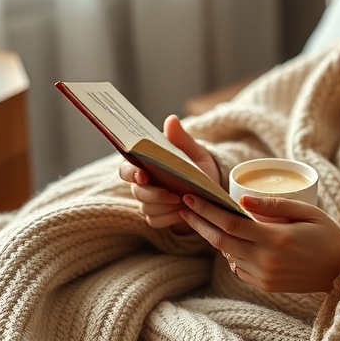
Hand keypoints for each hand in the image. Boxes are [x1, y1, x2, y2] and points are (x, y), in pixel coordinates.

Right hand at [119, 114, 219, 230]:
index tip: (143, 175)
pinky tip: (183, 212)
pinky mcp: (157, 217)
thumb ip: (182, 139)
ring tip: (184, 202)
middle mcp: (143, 184)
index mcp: (147, 165)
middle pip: (137, 192)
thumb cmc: (201, 170)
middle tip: (176, 195)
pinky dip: (170, 218)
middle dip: (155, 194)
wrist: (213, 193)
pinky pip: (155, 221)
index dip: (130, 173)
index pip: (126, 169)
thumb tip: (172, 120)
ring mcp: (149, 202)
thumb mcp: (196, 153)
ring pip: (146, 208)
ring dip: (165, 207)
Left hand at [178, 194, 339, 292]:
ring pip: (227, 254)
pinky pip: (238, 268)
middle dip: (200, 222)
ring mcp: (264, 276)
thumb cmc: (327, 234)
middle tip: (184, 207)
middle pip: (221, 240)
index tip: (190, 197)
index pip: (230, 223)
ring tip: (201, 219)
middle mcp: (266, 260)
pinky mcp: (265, 285)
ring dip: (213, 237)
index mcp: (275, 239)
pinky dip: (230, 253)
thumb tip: (242, 201)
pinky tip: (228, 241)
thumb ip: (274, 206)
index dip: (207, 210)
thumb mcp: (307, 212)